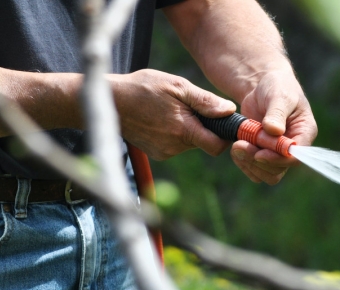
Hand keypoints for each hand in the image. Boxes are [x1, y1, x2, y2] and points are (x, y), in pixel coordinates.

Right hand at [112, 69, 235, 160]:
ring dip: (188, 128)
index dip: (224, 135)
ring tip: (171, 109)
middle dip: (203, 126)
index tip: (224, 122)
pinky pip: (176, 144)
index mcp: (183, 130)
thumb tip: (229, 110)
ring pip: (189, 142)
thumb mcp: (177, 86)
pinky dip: (175, 133)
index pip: (216, 146)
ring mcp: (164, 151)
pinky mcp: (156, 153)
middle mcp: (174, 147)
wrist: (110, 101)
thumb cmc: (143, 88)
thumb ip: (205, 101)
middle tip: (189, 106)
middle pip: (203, 142)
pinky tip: (161, 118)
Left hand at [232, 69, 317, 184]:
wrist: (261, 85)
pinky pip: (254, 170)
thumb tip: (274, 131)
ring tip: (236, 146)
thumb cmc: (276, 86)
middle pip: (279, 169)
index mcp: (304, 132)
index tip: (259, 154)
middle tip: (239, 145)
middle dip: (259, 161)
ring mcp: (277, 153)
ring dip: (249, 164)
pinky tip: (235, 148)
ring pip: (266, 173)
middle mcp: (292, 147)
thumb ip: (276, 113)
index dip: (278, 159)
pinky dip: (243, 163)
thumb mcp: (278, 95)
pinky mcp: (263, 154)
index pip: (296, 157)